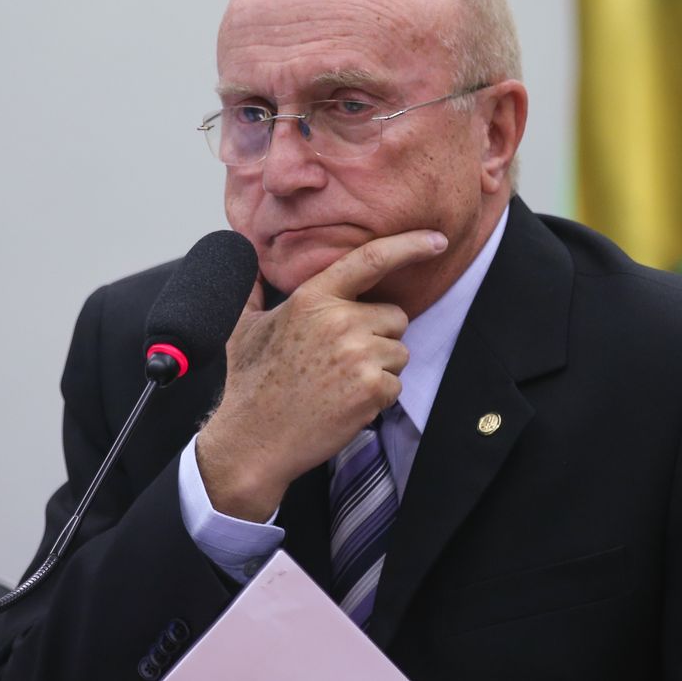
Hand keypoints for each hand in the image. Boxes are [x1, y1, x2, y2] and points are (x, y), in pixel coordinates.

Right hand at [196, 229, 447, 520]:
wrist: (254, 440)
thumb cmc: (250, 384)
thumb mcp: (244, 327)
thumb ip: (253, 288)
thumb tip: (251, 259)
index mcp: (313, 298)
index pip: (371, 260)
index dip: (409, 246)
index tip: (437, 240)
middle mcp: (340, 321)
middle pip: (394, 317)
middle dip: (378, 336)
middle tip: (339, 360)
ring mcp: (359, 355)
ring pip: (398, 352)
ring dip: (378, 368)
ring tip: (337, 383)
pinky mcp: (372, 388)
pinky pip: (396, 384)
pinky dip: (377, 397)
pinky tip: (343, 403)